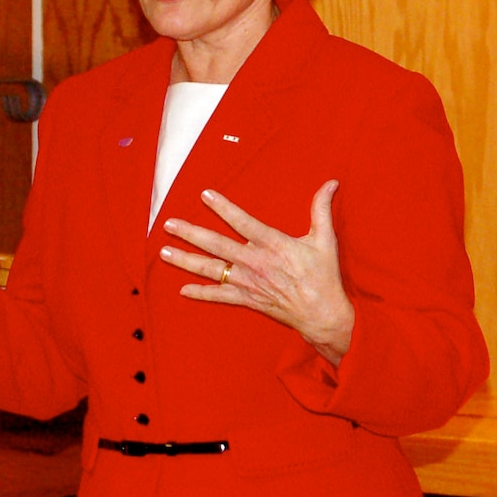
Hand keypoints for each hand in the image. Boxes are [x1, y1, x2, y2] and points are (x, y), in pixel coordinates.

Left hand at [161, 182, 355, 363]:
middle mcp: (255, 262)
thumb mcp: (325, 239)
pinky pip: (220, 296)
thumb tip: (331, 182)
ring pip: (211, 269)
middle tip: (168, 224)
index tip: (205, 195)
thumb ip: (322, 209)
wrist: (322, 314)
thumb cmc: (324, 276)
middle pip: (216, 245)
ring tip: (164, 252)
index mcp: (272, 244)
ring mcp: (248, 282)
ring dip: (186, 260)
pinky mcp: (248, 299)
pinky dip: (201, 293)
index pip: (242, 222)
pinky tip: (183, 289)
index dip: (223, 208)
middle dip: (190, 233)